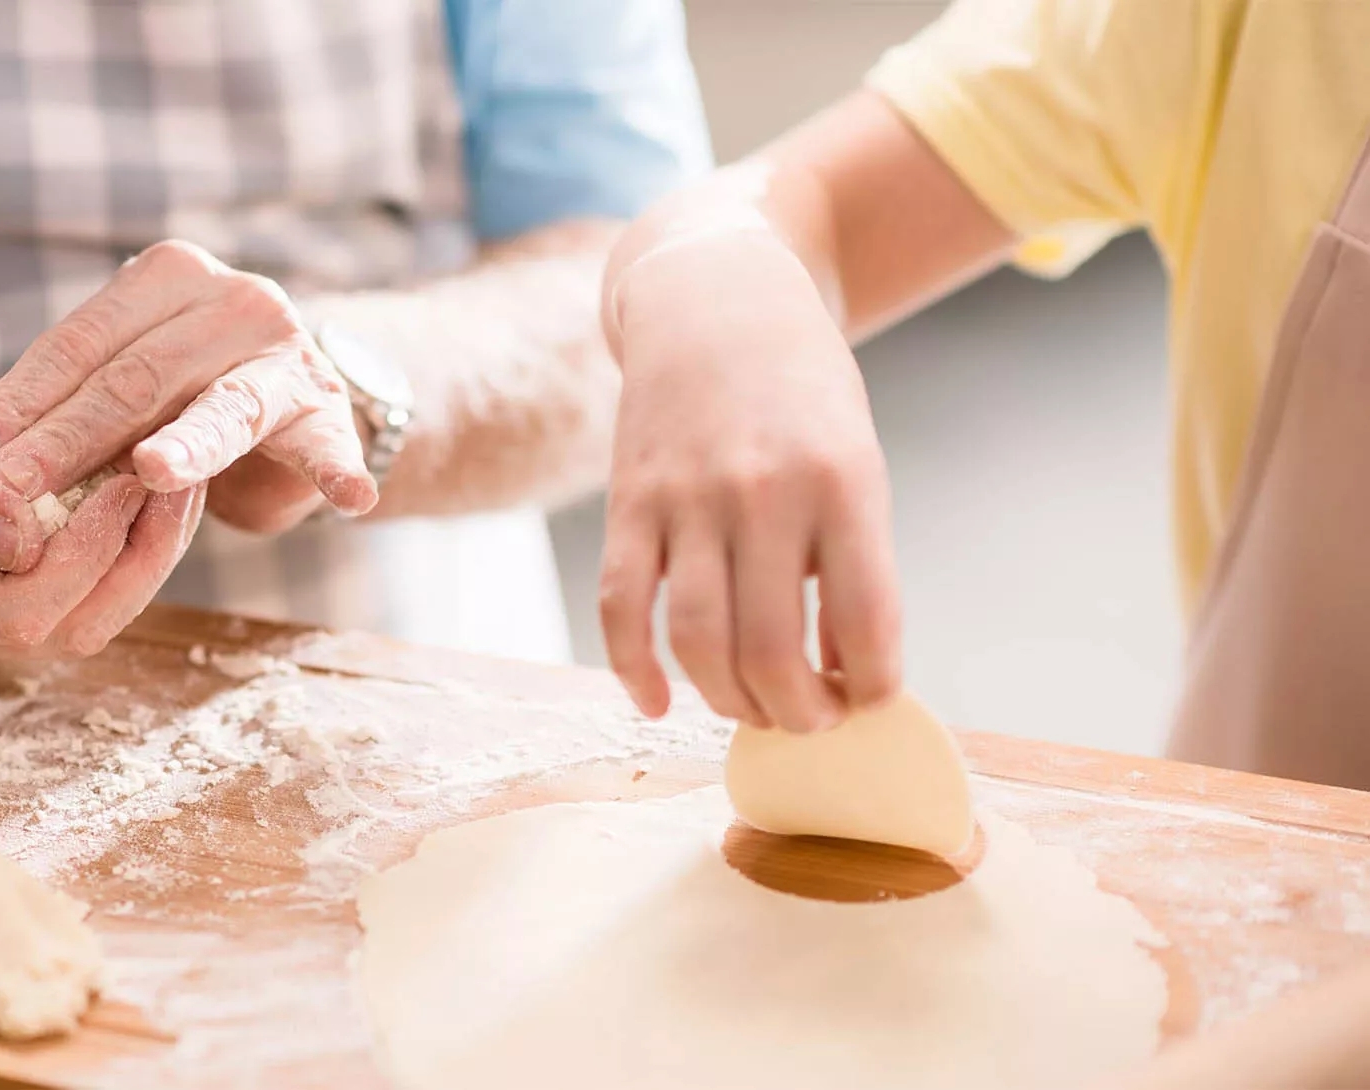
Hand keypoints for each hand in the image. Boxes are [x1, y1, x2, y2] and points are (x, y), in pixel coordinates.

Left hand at [0, 240, 377, 535]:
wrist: (302, 393)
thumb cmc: (187, 390)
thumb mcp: (125, 378)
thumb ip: (66, 398)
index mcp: (169, 277)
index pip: (80, 342)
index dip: (19, 400)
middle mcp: (234, 300)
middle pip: (137, 376)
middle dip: (69, 437)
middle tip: (13, 487)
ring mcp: (288, 355)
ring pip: (223, 408)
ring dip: (188, 447)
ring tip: (152, 473)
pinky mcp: (330, 412)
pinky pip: (330, 444)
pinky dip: (337, 468)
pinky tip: (349, 495)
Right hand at [0, 331, 203, 659]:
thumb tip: (16, 545)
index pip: (16, 612)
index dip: (82, 558)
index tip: (124, 482)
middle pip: (68, 629)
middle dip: (132, 559)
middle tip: (173, 482)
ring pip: (95, 616)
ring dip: (146, 554)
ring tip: (179, 484)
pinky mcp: (21, 590)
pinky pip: (96, 589)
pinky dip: (136, 544)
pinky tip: (160, 491)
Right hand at [598, 232, 900, 729]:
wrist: (716, 304)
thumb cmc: (802, 394)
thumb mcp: (855, 459)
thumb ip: (852, 558)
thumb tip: (841, 672)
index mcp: (842, 483)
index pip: (867, 623)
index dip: (874, 687)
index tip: (870, 699)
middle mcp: (762, 492)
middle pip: (771, 652)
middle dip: (798, 715)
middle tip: (809, 722)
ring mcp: (686, 499)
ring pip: (695, 642)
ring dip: (727, 702)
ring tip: (750, 710)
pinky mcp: (628, 503)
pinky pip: (619, 608)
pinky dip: (634, 672)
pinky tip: (658, 702)